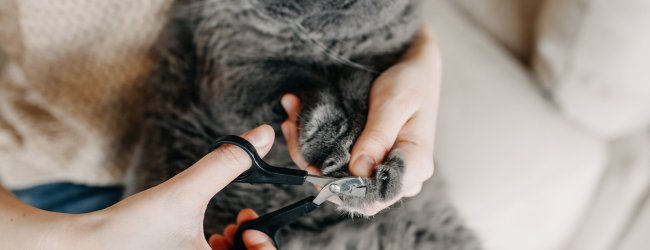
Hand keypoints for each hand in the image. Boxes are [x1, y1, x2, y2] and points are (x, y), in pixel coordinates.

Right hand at [0, 125, 275, 249]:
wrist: (83, 247)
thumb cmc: (130, 229)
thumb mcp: (185, 192)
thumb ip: (226, 163)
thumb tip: (265, 133)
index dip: (266, 246)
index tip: (252, 225)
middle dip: (252, 244)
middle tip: (244, 223)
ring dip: (237, 248)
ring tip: (228, 229)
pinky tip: (212, 237)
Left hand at [280, 25, 440, 214]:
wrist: (416, 72)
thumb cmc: (411, 84)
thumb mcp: (394, 103)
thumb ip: (377, 137)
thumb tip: (358, 170)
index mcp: (414, 166)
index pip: (373, 197)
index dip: (339, 189)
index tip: (312, 162)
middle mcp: (398, 177)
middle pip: (349, 192)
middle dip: (314, 165)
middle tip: (292, 127)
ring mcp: (381, 171)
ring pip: (337, 179)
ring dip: (308, 152)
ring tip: (292, 118)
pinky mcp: (368, 162)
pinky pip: (337, 164)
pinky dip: (314, 146)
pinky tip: (298, 120)